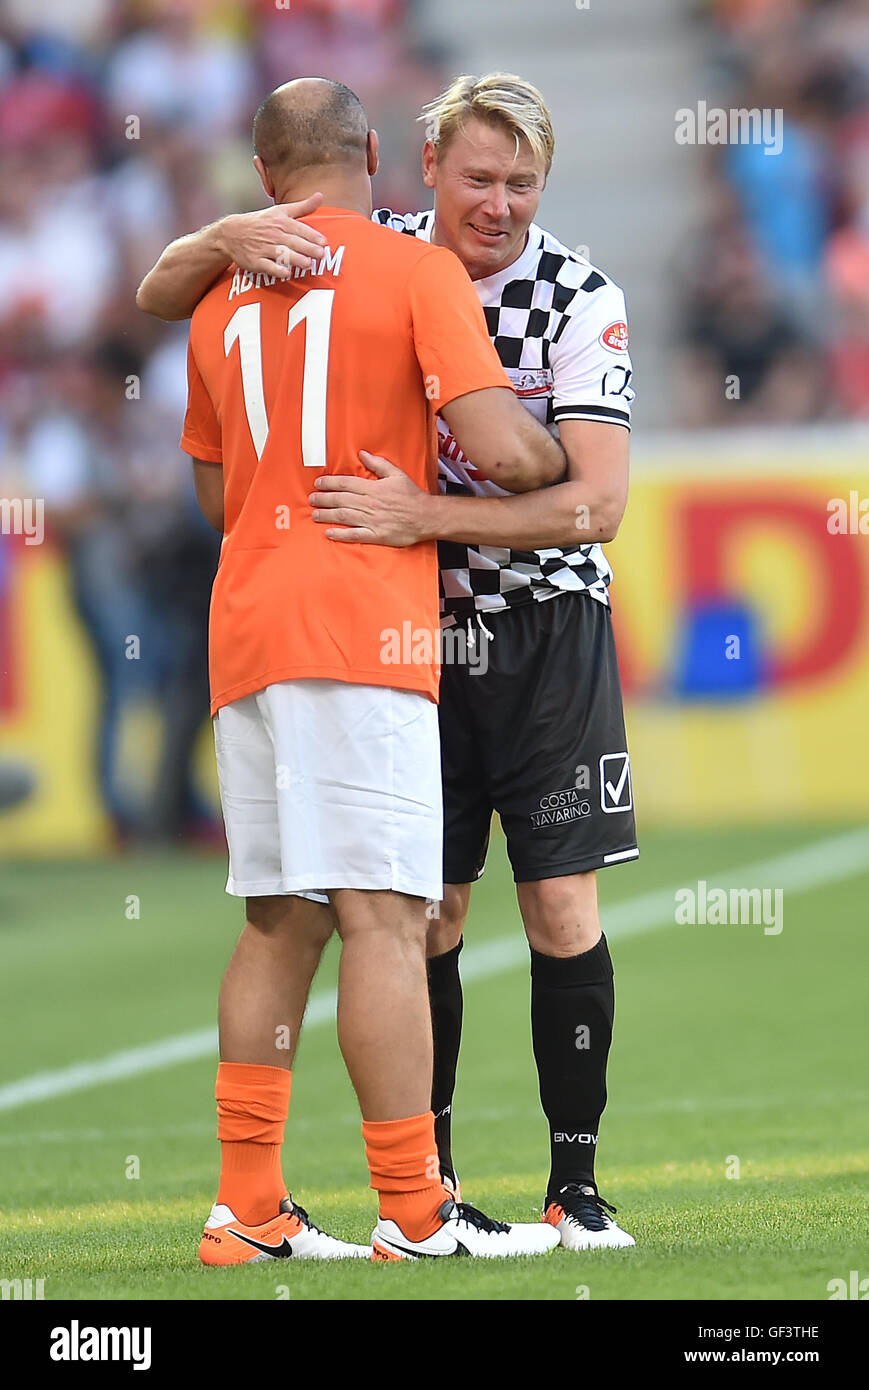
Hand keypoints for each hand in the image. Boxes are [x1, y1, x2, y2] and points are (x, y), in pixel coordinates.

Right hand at [218, 195, 327, 277]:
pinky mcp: (255, 261)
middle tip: (320, 253)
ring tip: (307, 263)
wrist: (231, 233)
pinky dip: (276, 269)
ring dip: (294, 258)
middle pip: (292, 241)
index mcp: (280, 221)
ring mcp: (263, 248)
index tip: (323, 241)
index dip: (311, 235)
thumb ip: (302, 207)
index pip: (299, 228)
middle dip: (307, 247)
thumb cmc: (260, 222)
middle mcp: (273, 234)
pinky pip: (267, 266)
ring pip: (281, 253)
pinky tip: (286, 273)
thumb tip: (320, 196)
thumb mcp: (280, 211)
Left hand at [309, 451, 431, 544]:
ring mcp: (372, 520)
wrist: (426, 517)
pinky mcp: (376, 535)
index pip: (345, 483)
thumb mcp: (396, 474)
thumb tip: (362, 454)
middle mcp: (369, 504)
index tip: (318, 483)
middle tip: (312, 499)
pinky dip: (340, 534)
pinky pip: (354, 535)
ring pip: (344, 516)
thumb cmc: (412, 496)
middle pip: (340, 500)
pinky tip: (329, 533)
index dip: (329, 483)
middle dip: (323, 499)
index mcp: (373, 488)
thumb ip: (378, 464)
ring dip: (327, 515)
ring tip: (315, 514)